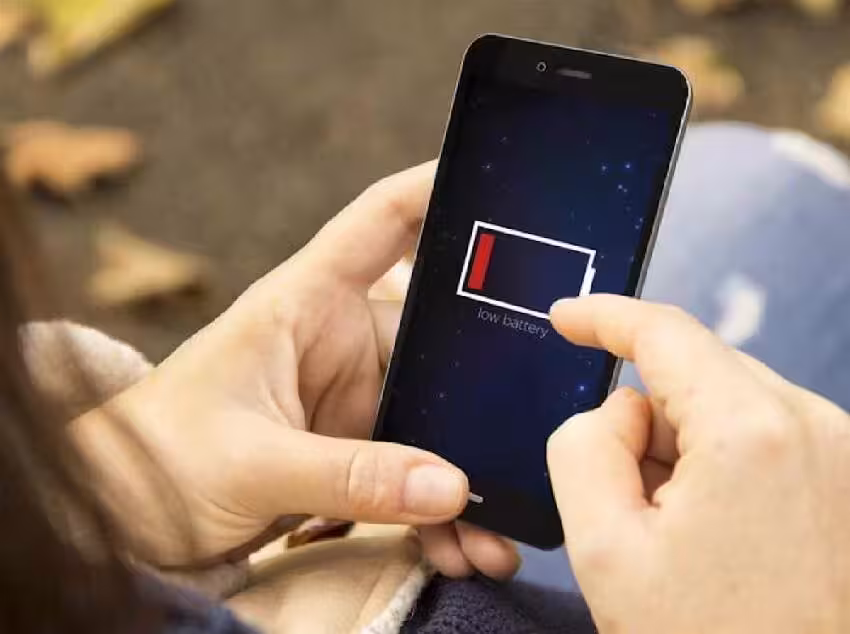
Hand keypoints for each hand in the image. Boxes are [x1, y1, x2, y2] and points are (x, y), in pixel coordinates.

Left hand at [76, 163, 517, 578]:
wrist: (121, 518)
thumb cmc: (158, 457)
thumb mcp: (249, 462)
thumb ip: (348, 475)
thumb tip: (450, 488)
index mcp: (304, 304)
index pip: (381, 223)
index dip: (437, 190)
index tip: (502, 184)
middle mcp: (338, 343)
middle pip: (436, 338)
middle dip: (486, 388)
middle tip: (538, 429)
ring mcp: (350, 401)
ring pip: (435, 420)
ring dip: (467, 474)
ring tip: (497, 534)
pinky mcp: (352, 452)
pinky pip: (414, 473)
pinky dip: (439, 511)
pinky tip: (465, 548)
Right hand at [547, 295, 849, 633]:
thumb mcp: (604, 548)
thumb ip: (584, 446)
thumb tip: (621, 409)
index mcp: (749, 432)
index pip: (664, 332)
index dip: (604, 316)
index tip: (567, 318)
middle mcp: (813, 426)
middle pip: (694, 373)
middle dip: (646, 418)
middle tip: (628, 501)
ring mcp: (841, 452)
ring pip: (726, 404)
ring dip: (684, 448)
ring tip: (681, 536)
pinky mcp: (849, 476)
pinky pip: (761, 435)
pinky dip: (720, 464)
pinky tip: (718, 536)